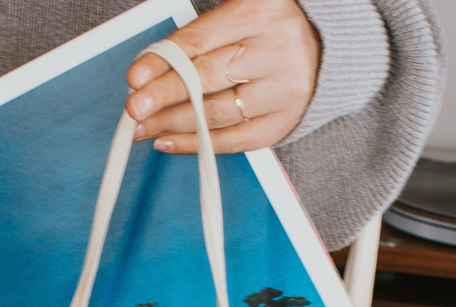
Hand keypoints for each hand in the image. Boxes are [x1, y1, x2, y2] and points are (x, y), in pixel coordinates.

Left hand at [125, 0, 319, 153]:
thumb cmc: (262, 30)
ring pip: (217, 114)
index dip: (162, 62)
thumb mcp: (234, 18)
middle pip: (206, 79)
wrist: (322, 45)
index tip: (134, 78)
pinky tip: (169, 142)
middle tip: (133, 110)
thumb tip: (144, 78)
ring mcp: (285, 88)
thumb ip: (194, 41)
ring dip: (173, 124)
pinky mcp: (287, 119)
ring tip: (143, 128)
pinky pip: (235, 140)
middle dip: (163, 97)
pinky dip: (198, 144)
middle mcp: (276, 50)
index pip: (198, 42)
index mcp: (259, 12)